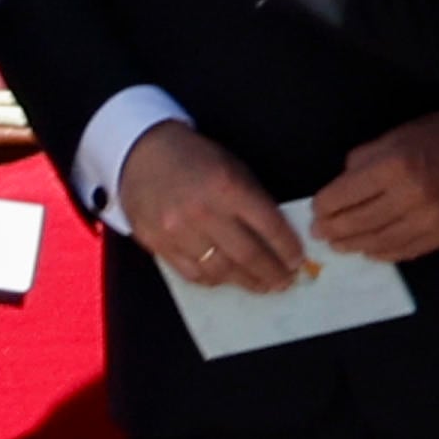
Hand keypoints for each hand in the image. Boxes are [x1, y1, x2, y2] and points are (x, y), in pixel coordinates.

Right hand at [118, 119, 306, 292]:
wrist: (141, 153)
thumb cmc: (192, 158)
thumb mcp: (231, 167)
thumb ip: (253, 201)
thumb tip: (278, 237)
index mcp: (228, 187)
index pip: (269, 227)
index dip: (287, 248)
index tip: (297, 260)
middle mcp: (204, 212)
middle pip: (248, 255)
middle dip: (272, 273)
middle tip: (285, 281)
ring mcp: (178, 232)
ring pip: (221, 271)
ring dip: (246, 282)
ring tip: (261, 285)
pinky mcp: (158, 244)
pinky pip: (193, 274)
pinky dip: (214, 280)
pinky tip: (226, 278)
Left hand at [309, 105, 438, 261]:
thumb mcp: (397, 135)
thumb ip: (365, 161)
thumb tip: (341, 186)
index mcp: (395, 165)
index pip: (346, 194)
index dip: (325, 205)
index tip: (315, 210)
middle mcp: (411, 196)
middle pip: (359, 222)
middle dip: (333, 229)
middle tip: (319, 233)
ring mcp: (430, 220)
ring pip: (379, 242)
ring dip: (354, 245)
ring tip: (338, 244)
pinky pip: (405, 251)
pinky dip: (383, 253)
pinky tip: (369, 250)